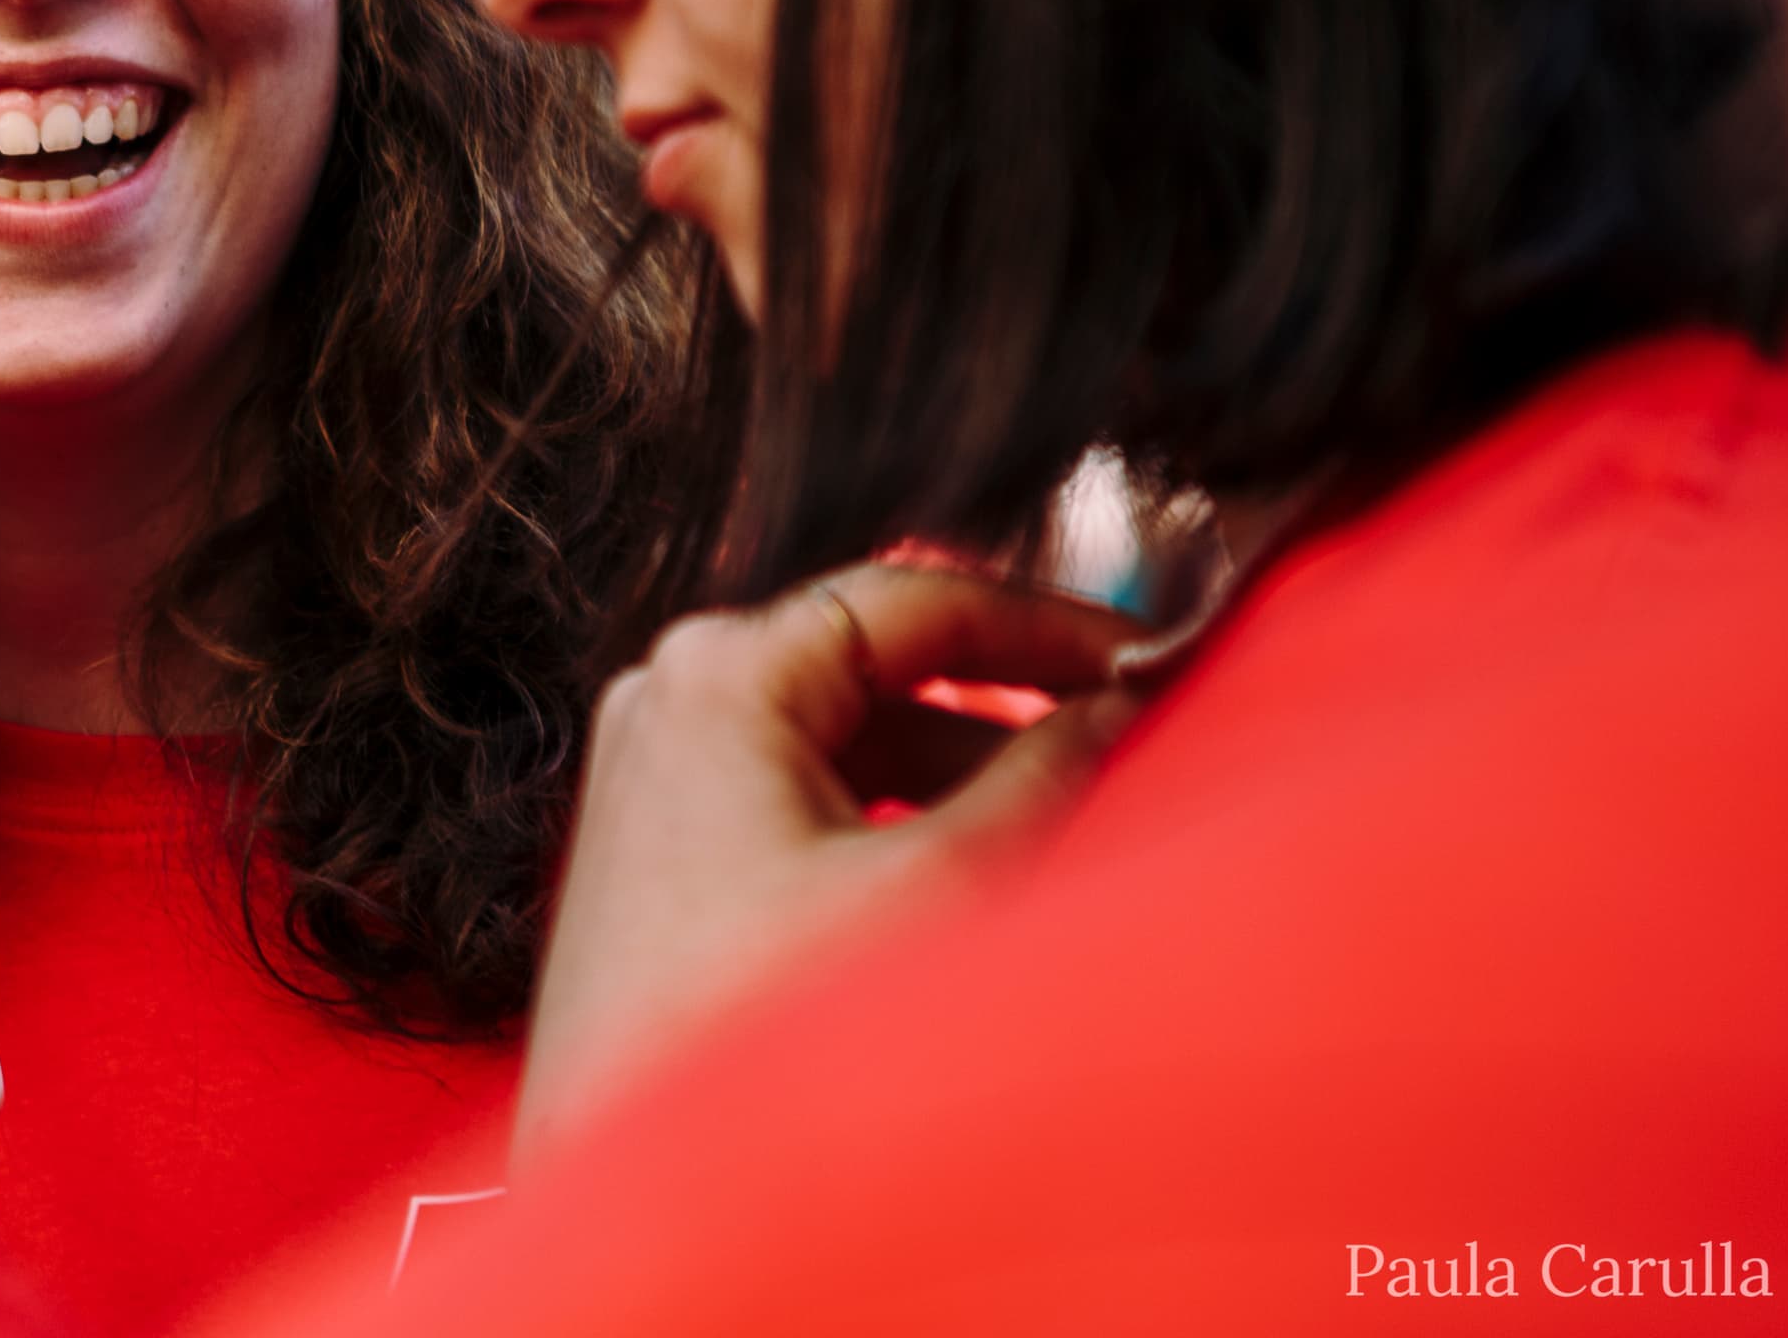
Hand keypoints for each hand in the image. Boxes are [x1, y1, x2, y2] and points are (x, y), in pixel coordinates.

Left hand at [514, 563, 1147, 1162]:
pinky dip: (896, 819)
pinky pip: (805, 799)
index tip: (1143, 649)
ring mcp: (655, 770)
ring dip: (959, 774)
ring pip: (849, 740)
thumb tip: (1117, 704)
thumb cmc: (761, 1030)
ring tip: (1070, 817)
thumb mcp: (934, 882)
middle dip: (1004, 709)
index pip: (911, 598)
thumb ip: (1040, 775)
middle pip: (880, 669)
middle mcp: (669, 697)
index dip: (1041, 621)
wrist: (644, 1189)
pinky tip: (974, 870)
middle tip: (1126, 736)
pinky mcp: (662, 847)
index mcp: (717, 671)